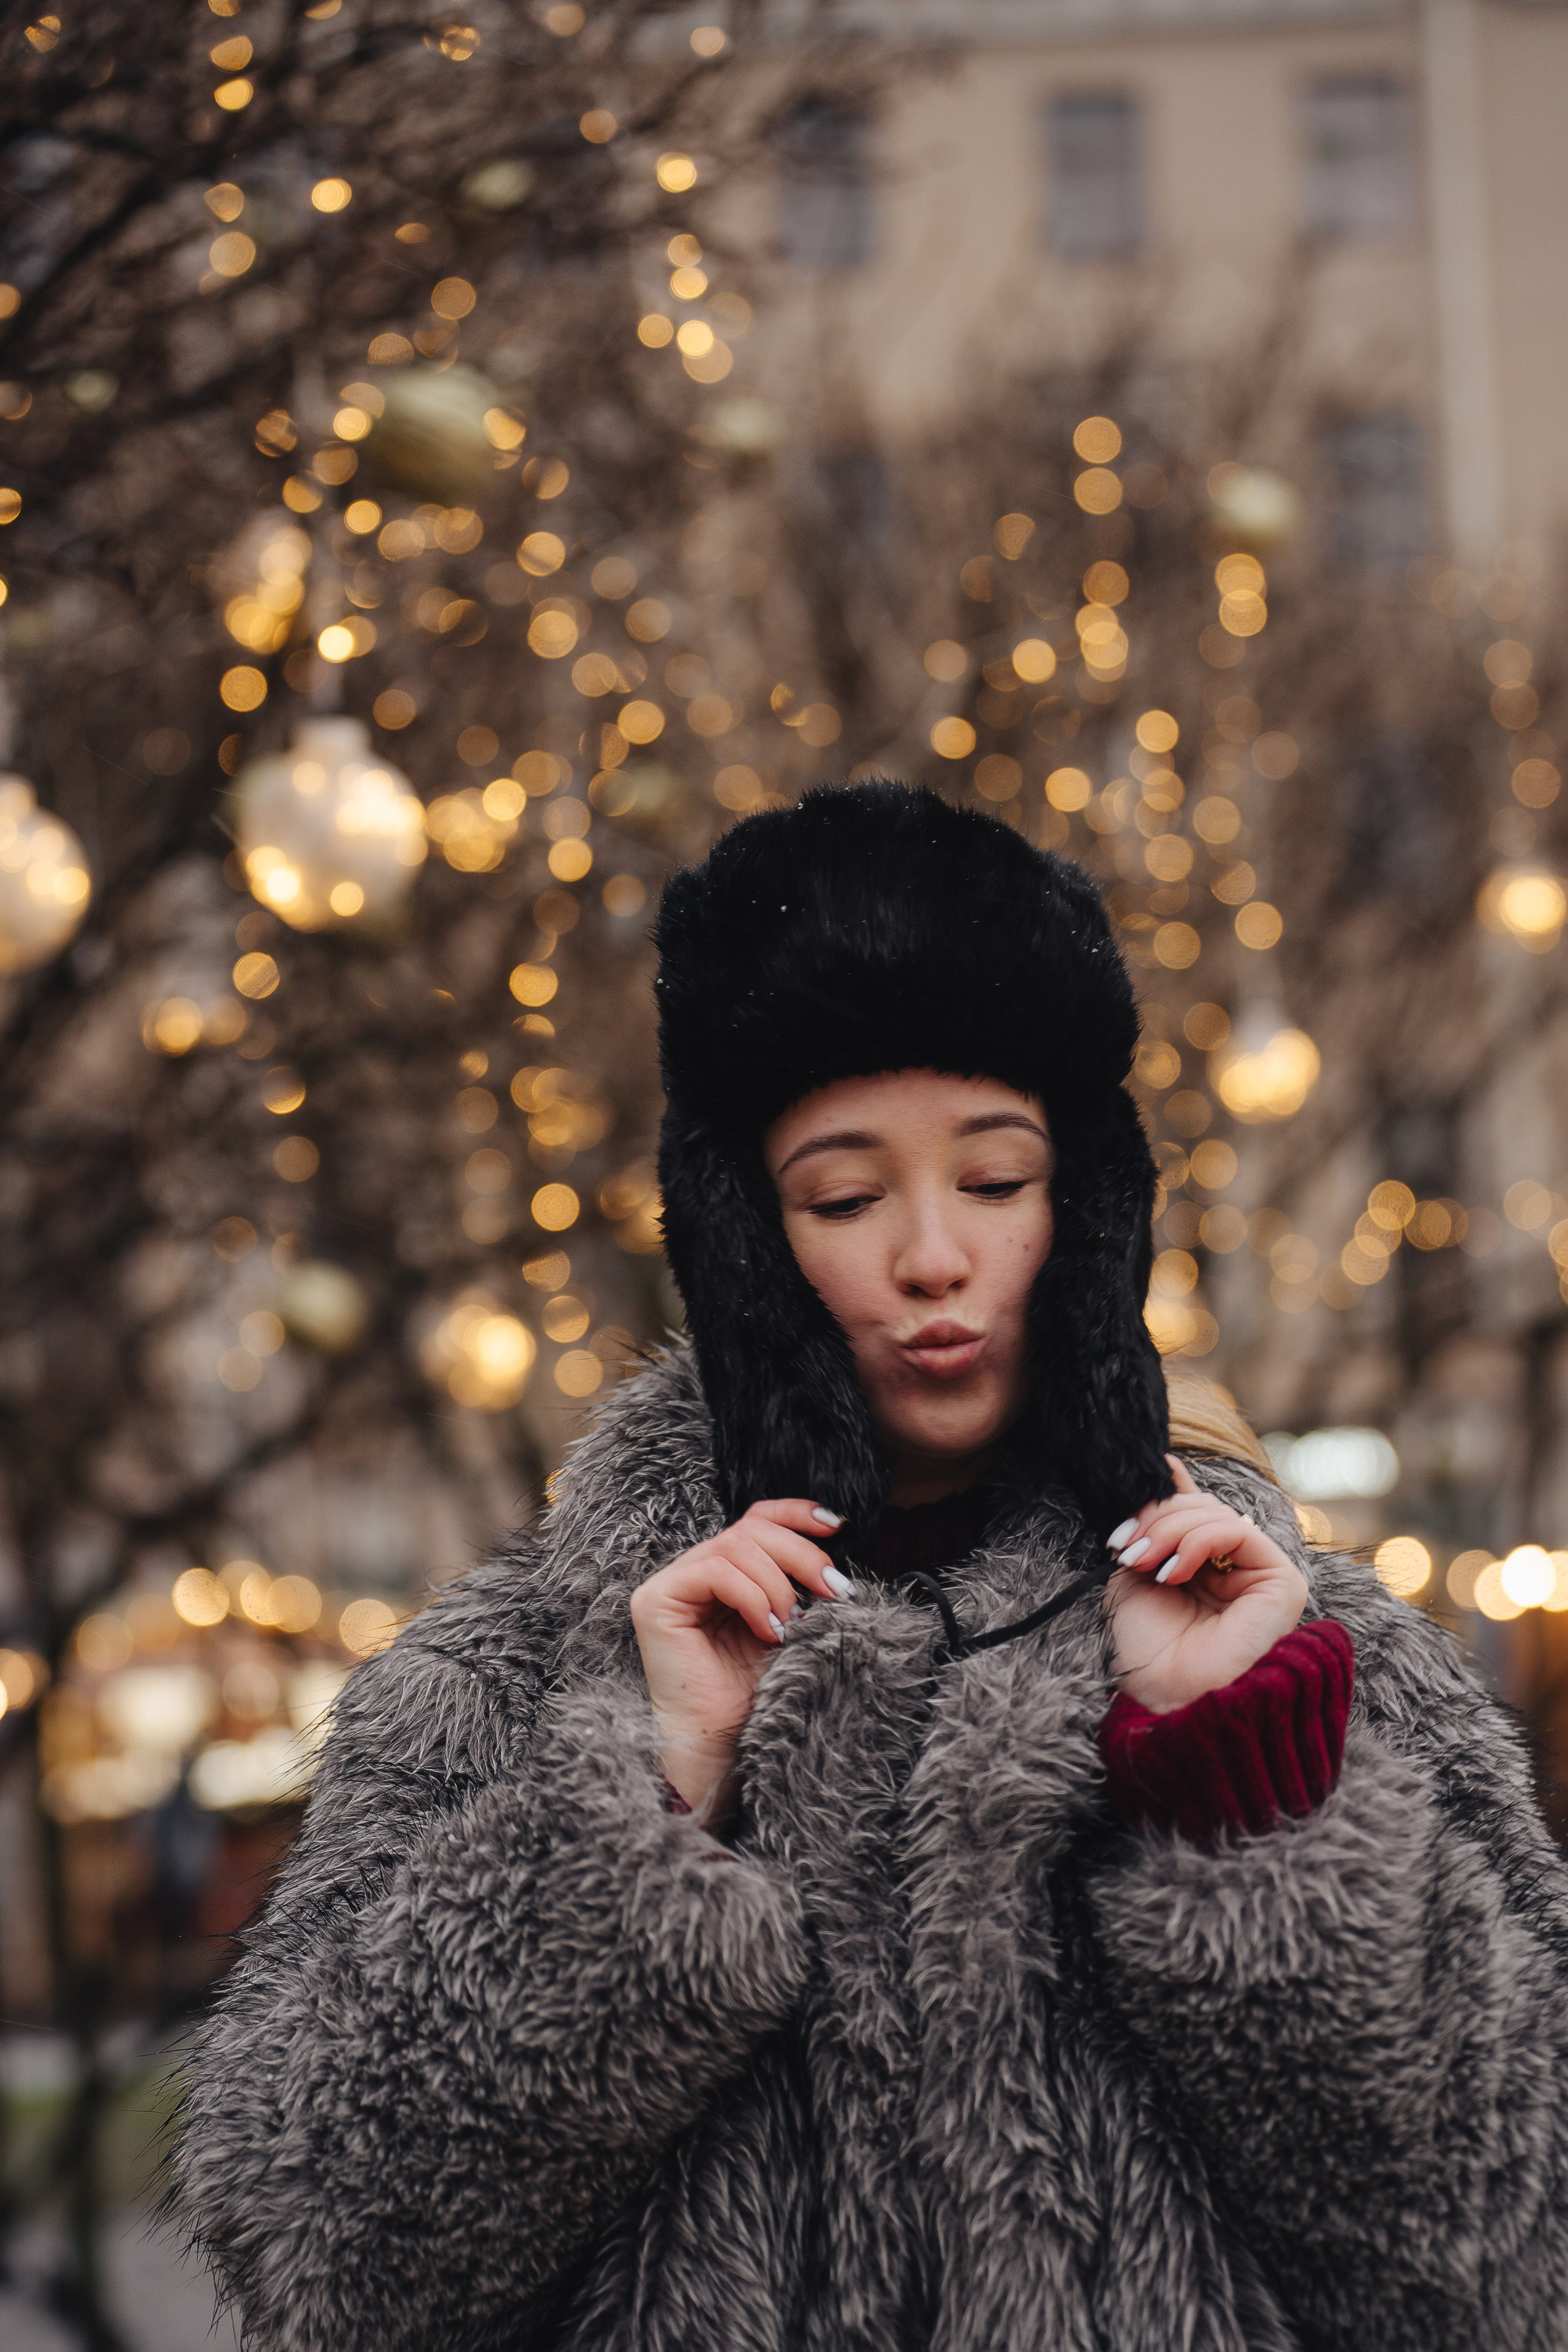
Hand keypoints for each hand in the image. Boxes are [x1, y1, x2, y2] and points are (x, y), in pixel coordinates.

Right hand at [630, 1499, 851, 1823]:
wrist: (723, 1746)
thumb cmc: (754, 1695)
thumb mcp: (789, 1626)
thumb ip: (797, 1585)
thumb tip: (832, 1551)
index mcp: (726, 1574)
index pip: (756, 1521)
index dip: (795, 1513)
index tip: (837, 1526)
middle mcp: (694, 1572)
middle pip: (751, 1529)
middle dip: (801, 1554)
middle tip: (834, 1590)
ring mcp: (671, 1583)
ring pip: (735, 1545)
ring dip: (778, 1584)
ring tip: (793, 1626)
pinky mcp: (655, 1601)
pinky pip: (713, 1570)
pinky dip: (752, 1595)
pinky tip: (769, 1629)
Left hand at [1104, 1457, 1307, 1712]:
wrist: (1167, 1698)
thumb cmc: (1149, 1648)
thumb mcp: (1137, 1573)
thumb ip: (1154, 1527)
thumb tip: (1169, 1464)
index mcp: (1206, 1566)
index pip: (1196, 1509)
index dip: (1169, 1492)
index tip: (1142, 1475)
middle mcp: (1237, 1567)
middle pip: (1202, 1507)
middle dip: (1156, 1518)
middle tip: (1123, 1545)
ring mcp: (1262, 1573)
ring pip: (1217, 1515)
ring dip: (1169, 1529)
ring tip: (1140, 1560)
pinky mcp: (1281, 1582)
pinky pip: (1237, 1533)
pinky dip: (1197, 1541)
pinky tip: (1173, 1571)